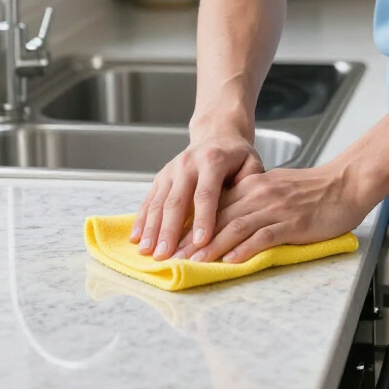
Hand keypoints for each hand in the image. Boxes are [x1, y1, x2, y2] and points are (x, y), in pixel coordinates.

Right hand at [130, 125, 263, 259]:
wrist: (216, 134)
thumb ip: (250, 183)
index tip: (201, 242)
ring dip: (152, 229)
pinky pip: (149, 200)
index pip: (206, 193)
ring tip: (148, 252)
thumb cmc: (237, 155)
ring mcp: (171, 170)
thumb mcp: (252, 162)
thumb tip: (243, 208)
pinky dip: (141, 220)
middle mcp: (187, 164)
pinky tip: (136, 238)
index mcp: (212, 161)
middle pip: (176, 201)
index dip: (203, 218)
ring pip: (158, 202)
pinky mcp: (160, 177)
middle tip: (166, 255)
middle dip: (170, 230)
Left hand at [173, 163, 369, 264]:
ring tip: (194, 262)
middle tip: (173, 256)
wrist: (347, 183)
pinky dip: (244, 249)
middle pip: (219, 217)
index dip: (194, 224)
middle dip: (194, 239)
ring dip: (212, 246)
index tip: (176, 240)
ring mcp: (276, 208)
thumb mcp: (278, 187)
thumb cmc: (316, 189)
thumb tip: (233, 218)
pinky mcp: (292, 222)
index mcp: (254, 184)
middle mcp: (260, 193)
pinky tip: (231, 262)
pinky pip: (262, 236)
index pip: (216, 204)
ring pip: (235, 227)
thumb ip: (255, 199)